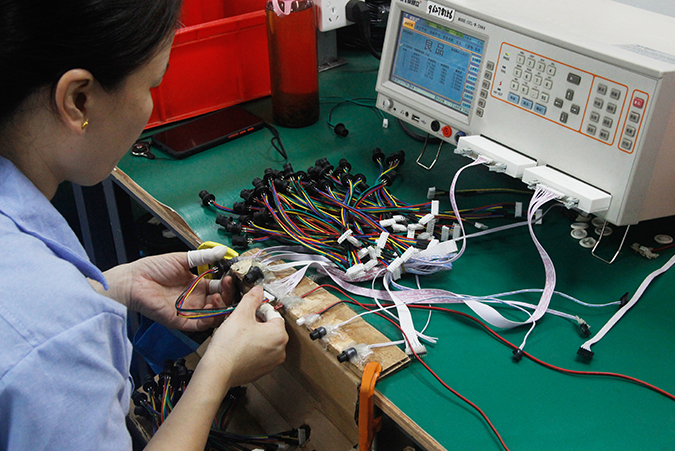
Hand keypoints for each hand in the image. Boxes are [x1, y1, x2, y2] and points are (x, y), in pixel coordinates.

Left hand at [101, 248, 236, 331]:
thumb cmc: (152, 269)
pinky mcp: (181, 321)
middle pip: (220, 301)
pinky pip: (200, 325)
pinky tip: (213, 308)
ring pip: (214, 315)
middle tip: (228, 285)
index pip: (219, 286)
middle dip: (228, 295)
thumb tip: (222, 250)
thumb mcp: (181, 259)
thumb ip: (203, 257)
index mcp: (198, 285)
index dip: (228, 283)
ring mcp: (190, 311)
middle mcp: (196, 299)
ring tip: (219, 296)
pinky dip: (210, 319)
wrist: (133, 280)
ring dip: (221, 307)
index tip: (233, 276)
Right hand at [203, 286, 288, 387]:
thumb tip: (258, 290)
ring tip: (238, 334)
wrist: (217, 371)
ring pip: (264, 340)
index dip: (258, 308)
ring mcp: (272, 363)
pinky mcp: (262, 371)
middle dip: (256, 321)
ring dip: (253, 334)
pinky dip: (251, 348)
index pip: (273, 313)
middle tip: (241, 321)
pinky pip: (259, 353)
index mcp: (280, 335)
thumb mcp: (241, 314)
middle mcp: (280, 350)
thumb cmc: (229, 345)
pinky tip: (238, 347)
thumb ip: (252, 298)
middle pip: (270, 327)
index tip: (248, 310)